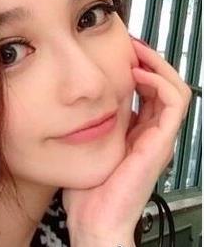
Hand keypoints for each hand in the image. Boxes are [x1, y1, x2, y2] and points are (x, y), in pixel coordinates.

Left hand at [63, 36, 191, 240]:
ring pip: (175, 89)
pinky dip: (159, 83)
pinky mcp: (159, 143)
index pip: (150, 89)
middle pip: (165, 85)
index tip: (121, 49)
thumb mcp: (91, 139)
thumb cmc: (89, 185)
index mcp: (137, 130)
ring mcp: (158, 137)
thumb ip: (95, 117)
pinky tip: (137, 74)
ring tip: (136, 52)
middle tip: (131, 43)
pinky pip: (173, 104)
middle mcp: (152, 131)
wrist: (93, 218)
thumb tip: (86, 92)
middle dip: (149, 60)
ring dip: (157, 65)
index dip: (140, 66)